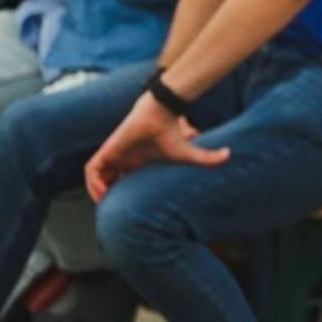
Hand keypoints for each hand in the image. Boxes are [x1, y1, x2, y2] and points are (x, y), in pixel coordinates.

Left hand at [84, 91, 229, 200]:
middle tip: (112, 209)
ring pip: (96, 175)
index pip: (120, 178)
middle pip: (105, 179)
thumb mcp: (187, 151)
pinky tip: (104, 193)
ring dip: (97, 190)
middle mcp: (123, 158)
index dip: (119, 191)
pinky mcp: (108, 149)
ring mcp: (113, 153)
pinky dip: (93, 182)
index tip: (124, 206)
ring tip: (106, 203)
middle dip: (105, 193)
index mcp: (136, 160)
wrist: (160, 112)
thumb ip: (206, 157)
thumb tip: (229, 155)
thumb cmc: (170, 130)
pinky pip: (92, 169)